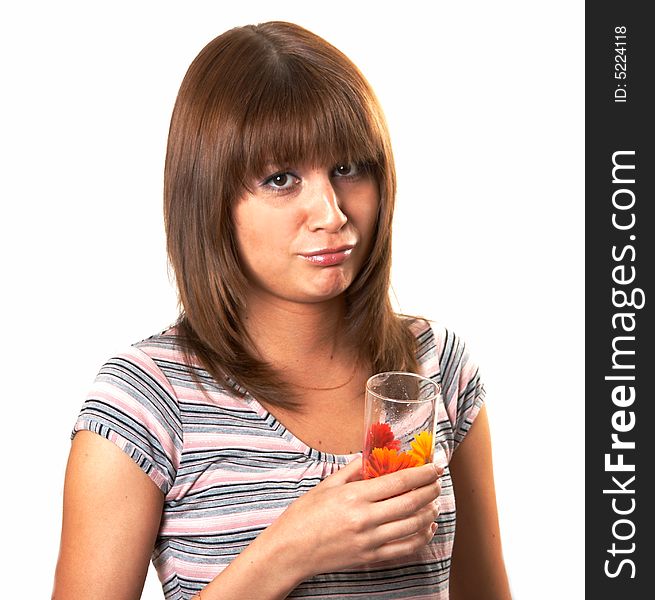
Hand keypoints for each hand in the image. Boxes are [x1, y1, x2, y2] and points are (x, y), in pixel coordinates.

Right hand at [265, 458, 442, 581]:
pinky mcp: (371, 558)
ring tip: (435, 502)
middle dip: (431, 490)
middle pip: (411, 502)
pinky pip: (405, 549)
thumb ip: (352, 470)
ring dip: (430, 512)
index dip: (422, 473)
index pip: (399, 482)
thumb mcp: (326, 485)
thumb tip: (371, 457)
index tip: (434, 467)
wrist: (290, 550)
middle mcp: (366, 518)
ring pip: (413, 526)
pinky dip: (421, 538)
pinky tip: (427, 528)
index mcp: (355, 496)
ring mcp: (370, 540)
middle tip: (438, 481)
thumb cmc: (304, 516)